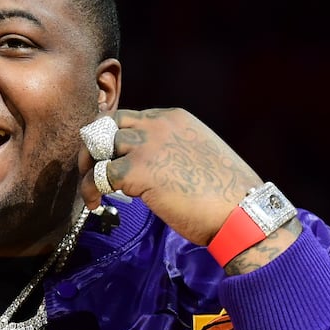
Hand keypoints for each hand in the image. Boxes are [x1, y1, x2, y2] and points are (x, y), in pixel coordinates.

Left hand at [80, 108, 267, 245]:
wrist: (241, 211)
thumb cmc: (226, 194)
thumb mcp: (200, 155)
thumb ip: (174, 150)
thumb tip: (155, 166)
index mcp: (174, 118)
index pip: (129, 117)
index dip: (114, 139)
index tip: (111, 159)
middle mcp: (158, 124)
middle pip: (106, 123)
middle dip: (93, 145)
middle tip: (90, 169)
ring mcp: (146, 145)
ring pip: (98, 145)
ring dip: (88, 168)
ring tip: (91, 191)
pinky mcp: (138, 170)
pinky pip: (99, 175)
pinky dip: (91, 190)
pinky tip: (96, 204)